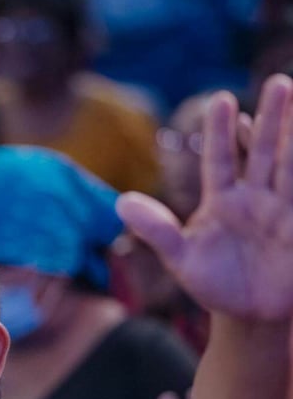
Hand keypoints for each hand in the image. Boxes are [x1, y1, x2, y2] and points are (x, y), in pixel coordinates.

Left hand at [117, 74, 292, 321]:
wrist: (249, 315)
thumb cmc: (214, 285)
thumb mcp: (182, 260)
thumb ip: (157, 231)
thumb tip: (121, 203)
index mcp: (222, 202)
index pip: (222, 160)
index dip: (221, 133)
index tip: (221, 100)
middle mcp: (254, 198)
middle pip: (263, 152)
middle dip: (273, 120)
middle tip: (278, 83)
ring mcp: (282, 210)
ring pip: (291, 165)